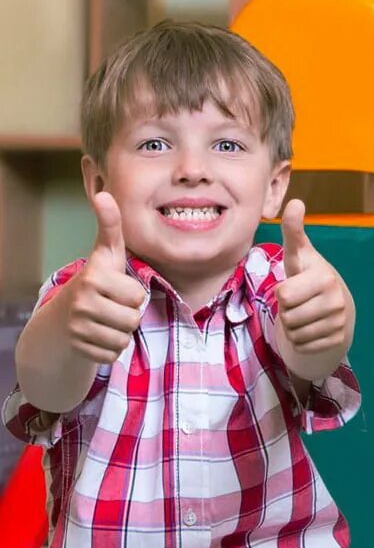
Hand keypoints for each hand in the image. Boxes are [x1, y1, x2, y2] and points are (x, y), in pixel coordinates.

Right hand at [62, 191, 145, 362]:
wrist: (61, 319)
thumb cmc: (95, 282)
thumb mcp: (105, 253)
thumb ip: (110, 226)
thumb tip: (104, 194)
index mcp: (94, 278)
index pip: (138, 295)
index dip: (133, 293)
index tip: (116, 286)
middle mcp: (82, 302)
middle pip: (134, 319)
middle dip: (129, 314)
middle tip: (112, 306)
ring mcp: (78, 327)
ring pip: (125, 338)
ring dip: (121, 332)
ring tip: (106, 320)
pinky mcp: (79, 349)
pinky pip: (114, 354)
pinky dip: (111, 349)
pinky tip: (98, 336)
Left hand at [275, 200, 352, 357]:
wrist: (337, 304)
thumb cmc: (309, 276)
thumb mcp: (300, 254)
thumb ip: (294, 230)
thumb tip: (295, 202)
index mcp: (324, 277)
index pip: (284, 296)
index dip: (282, 293)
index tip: (294, 286)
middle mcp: (336, 300)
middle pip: (288, 317)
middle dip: (286, 312)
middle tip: (299, 302)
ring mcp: (339, 322)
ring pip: (295, 335)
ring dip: (292, 328)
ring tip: (304, 315)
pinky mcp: (338, 340)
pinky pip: (304, 347)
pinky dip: (302, 342)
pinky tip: (311, 329)